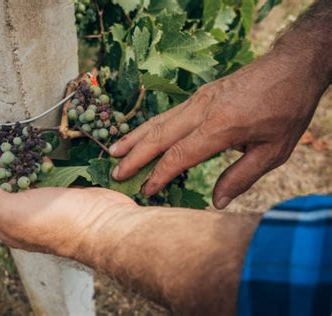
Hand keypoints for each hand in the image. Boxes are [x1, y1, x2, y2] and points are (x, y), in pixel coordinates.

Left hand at [0, 146, 136, 256]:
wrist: (105, 224)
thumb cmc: (55, 219)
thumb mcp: (8, 208)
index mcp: (8, 224)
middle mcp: (26, 217)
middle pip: (4, 190)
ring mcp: (48, 206)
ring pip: (26, 182)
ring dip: (16, 164)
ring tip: (9, 146)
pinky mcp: (66, 194)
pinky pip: (47, 178)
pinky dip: (40, 165)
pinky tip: (39, 155)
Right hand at [110, 52, 325, 208]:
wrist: (292, 67)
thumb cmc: (286, 110)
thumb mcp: (273, 151)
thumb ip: (242, 177)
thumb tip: (217, 201)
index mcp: (220, 128)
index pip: (179, 156)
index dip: (159, 175)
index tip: (145, 191)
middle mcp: (202, 111)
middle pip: (159, 136)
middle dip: (135, 156)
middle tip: (115, 172)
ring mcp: (199, 100)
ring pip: (158, 121)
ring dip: (134, 137)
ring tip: (113, 150)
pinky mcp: (200, 95)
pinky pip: (168, 114)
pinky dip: (149, 126)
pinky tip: (140, 134)